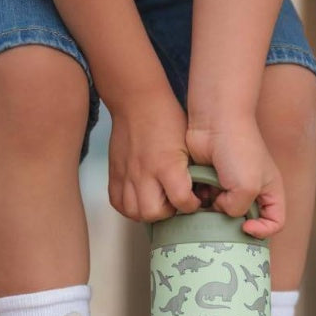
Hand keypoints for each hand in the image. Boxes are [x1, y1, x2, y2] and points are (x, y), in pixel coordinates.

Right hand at [108, 93, 200, 221]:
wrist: (137, 101)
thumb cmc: (167, 119)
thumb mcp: (188, 144)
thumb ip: (193, 170)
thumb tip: (201, 191)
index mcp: (167, 164)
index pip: (180, 200)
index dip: (192, 205)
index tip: (195, 201)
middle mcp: (144, 172)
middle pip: (152, 213)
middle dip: (167, 214)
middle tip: (174, 203)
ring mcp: (127, 174)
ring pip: (133, 212)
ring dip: (148, 212)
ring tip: (157, 202)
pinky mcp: (115, 172)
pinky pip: (117, 202)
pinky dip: (129, 206)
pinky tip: (140, 199)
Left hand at [186, 119, 284, 237]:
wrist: (215, 122)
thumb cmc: (237, 150)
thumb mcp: (247, 187)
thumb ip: (237, 210)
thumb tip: (220, 210)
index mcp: (271, 191)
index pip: (276, 223)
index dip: (263, 231)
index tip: (246, 226)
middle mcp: (253, 190)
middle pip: (246, 220)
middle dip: (233, 221)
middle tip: (223, 214)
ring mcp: (231, 185)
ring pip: (223, 213)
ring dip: (214, 210)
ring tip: (210, 197)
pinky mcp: (211, 180)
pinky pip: (206, 201)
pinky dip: (202, 199)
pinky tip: (199, 189)